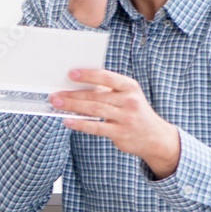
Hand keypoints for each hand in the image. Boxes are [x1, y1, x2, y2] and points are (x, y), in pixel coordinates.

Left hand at [51, 68, 180, 178]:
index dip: (88, 75)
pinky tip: (68, 121)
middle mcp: (129, 100)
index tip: (71, 74)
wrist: (155, 137)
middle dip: (73, 94)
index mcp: (130, 86)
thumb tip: (77, 87)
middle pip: (96, 95)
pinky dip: (80, 124)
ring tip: (57, 104)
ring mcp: (125, 117)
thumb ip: (107, 91)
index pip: (107, 77)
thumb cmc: (134, 112)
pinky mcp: (120, 133)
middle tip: (55, 94)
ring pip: (94, 110)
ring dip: (73, 106)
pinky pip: (96, 127)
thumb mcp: (127, 96)